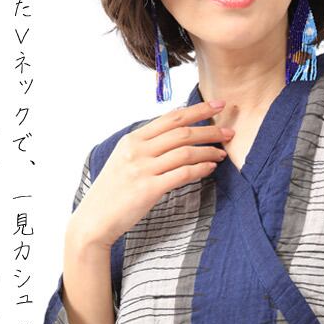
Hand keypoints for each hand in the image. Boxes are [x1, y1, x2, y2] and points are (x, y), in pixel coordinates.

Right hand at [68, 100, 234, 248]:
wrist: (94, 219)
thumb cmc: (113, 191)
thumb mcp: (124, 160)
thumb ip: (146, 147)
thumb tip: (175, 135)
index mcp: (132, 139)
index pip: (170, 118)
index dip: (197, 109)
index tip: (218, 104)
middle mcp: (137, 150)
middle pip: (182, 132)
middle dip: (210, 129)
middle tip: (229, 132)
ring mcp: (142, 169)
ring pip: (185, 152)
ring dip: (208, 151)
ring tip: (221, 153)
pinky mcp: (148, 189)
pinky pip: (182, 174)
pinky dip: (200, 169)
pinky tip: (210, 168)